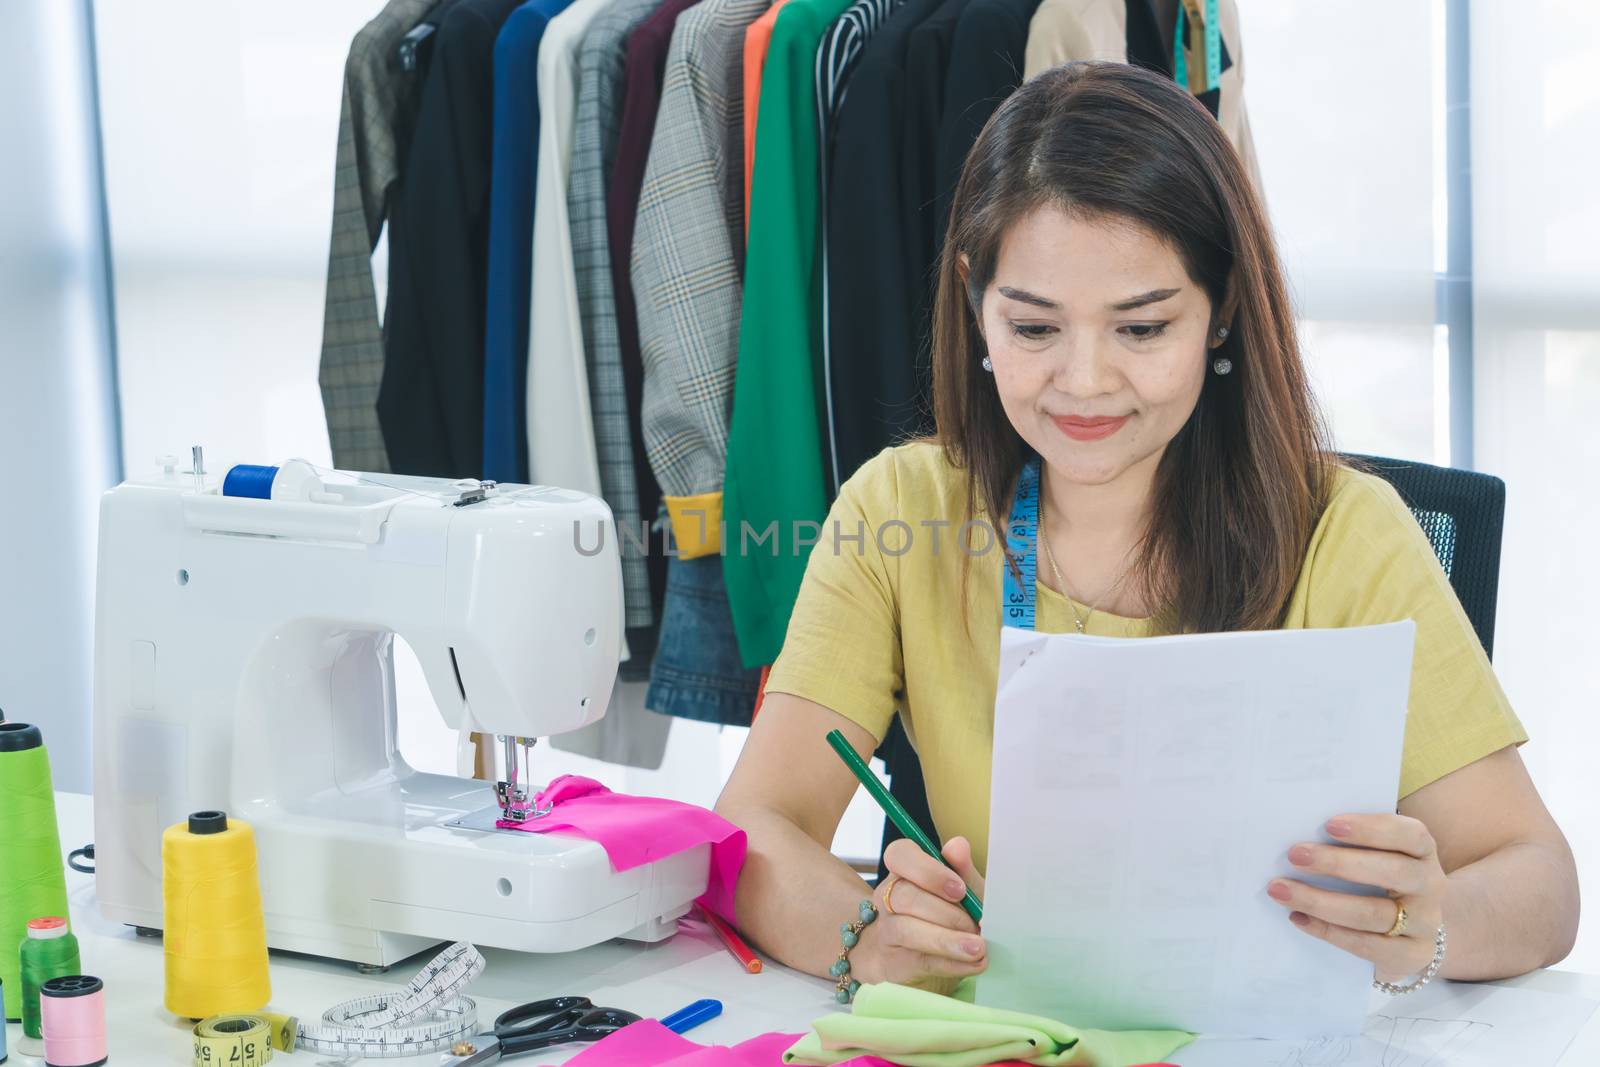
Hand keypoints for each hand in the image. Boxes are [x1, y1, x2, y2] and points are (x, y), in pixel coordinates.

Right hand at [854, 836, 986, 992]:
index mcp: (903, 869)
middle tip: (978, 924)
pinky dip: (951, 963)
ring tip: (978, 948)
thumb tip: (958, 845)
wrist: (931, 956)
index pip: (900, 855)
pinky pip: (919, 961)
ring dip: (947, 939)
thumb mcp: (964, 891)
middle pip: (904, 896)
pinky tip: (975, 963)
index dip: (928, 871)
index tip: (960, 889)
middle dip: (946, 912)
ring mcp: (887, 931)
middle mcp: (887, 896)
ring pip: (906, 929)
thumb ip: (962, 869)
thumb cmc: (950, 913)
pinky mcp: (895, 963)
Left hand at [1268, 814, 1447, 982]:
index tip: (1329, 825)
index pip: (1410, 835)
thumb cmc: (1381, 879)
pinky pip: (1366, 944)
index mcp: (1423, 851)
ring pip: (1373, 913)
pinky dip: (1328, 931)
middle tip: (1294, 855)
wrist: (1412, 931)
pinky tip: (1298, 918)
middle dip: (1338, 863)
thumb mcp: (1379, 856)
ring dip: (1321, 901)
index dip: (1371, 829)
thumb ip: (1353, 843)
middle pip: (1391, 872)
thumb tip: (1300, 830)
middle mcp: (1431, 885)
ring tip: (1281, 890)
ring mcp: (1425, 923)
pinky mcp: (1412, 955)